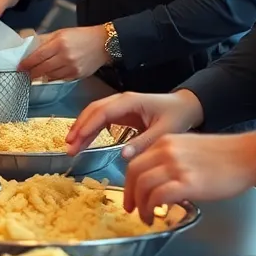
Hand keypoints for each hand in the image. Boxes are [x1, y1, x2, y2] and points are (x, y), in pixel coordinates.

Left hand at [18, 25, 109, 81]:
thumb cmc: (81, 36)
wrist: (103, 43)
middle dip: (31, 72)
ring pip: (50, 76)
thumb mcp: (61, 32)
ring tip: (36, 74)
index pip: (37, 56)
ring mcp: (71, 68)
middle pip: (42, 68)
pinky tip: (50, 74)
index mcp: (59, 43)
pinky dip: (53, 77)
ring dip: (41, 76)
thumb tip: (29, 46)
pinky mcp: (77, 75)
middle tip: (25, 73)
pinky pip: (60, 79)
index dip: (26, 63)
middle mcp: (65, 56)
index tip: (19, 67)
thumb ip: (45, 40)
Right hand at [66, 90, 203, 158]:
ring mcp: (120, 105)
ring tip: (71, 147)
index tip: (76, 140)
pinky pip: (101, 119)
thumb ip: (143, 143)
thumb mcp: (163, 132)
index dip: (88, 126)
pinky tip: (83, 142)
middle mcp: (122, 100)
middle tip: (68, 146)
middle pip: (93, 110)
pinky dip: (90, 130)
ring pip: (94, 113)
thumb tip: (123, 156)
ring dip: (82, 129)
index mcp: (130, 101)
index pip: (103, 112)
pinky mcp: (121, 112)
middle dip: (79, 127)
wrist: (186, 107)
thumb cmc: (177, 116)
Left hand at [124, 132, 255, 223]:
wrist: (247, 156)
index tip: (131, 195)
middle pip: (134, 173)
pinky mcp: (187, 183)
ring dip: (141, 205)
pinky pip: (158, 196)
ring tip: (146, 216)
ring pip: (143, 186)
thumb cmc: (224, 155)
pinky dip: (152, 208)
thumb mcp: (189, 148)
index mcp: (165, 142)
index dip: (129, 182)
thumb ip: (169, 160)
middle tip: (132, 208)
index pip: (136, 162)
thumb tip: (158, 181)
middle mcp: (166, 152)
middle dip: (129, 195)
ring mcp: (176, 167)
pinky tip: (157, 215)